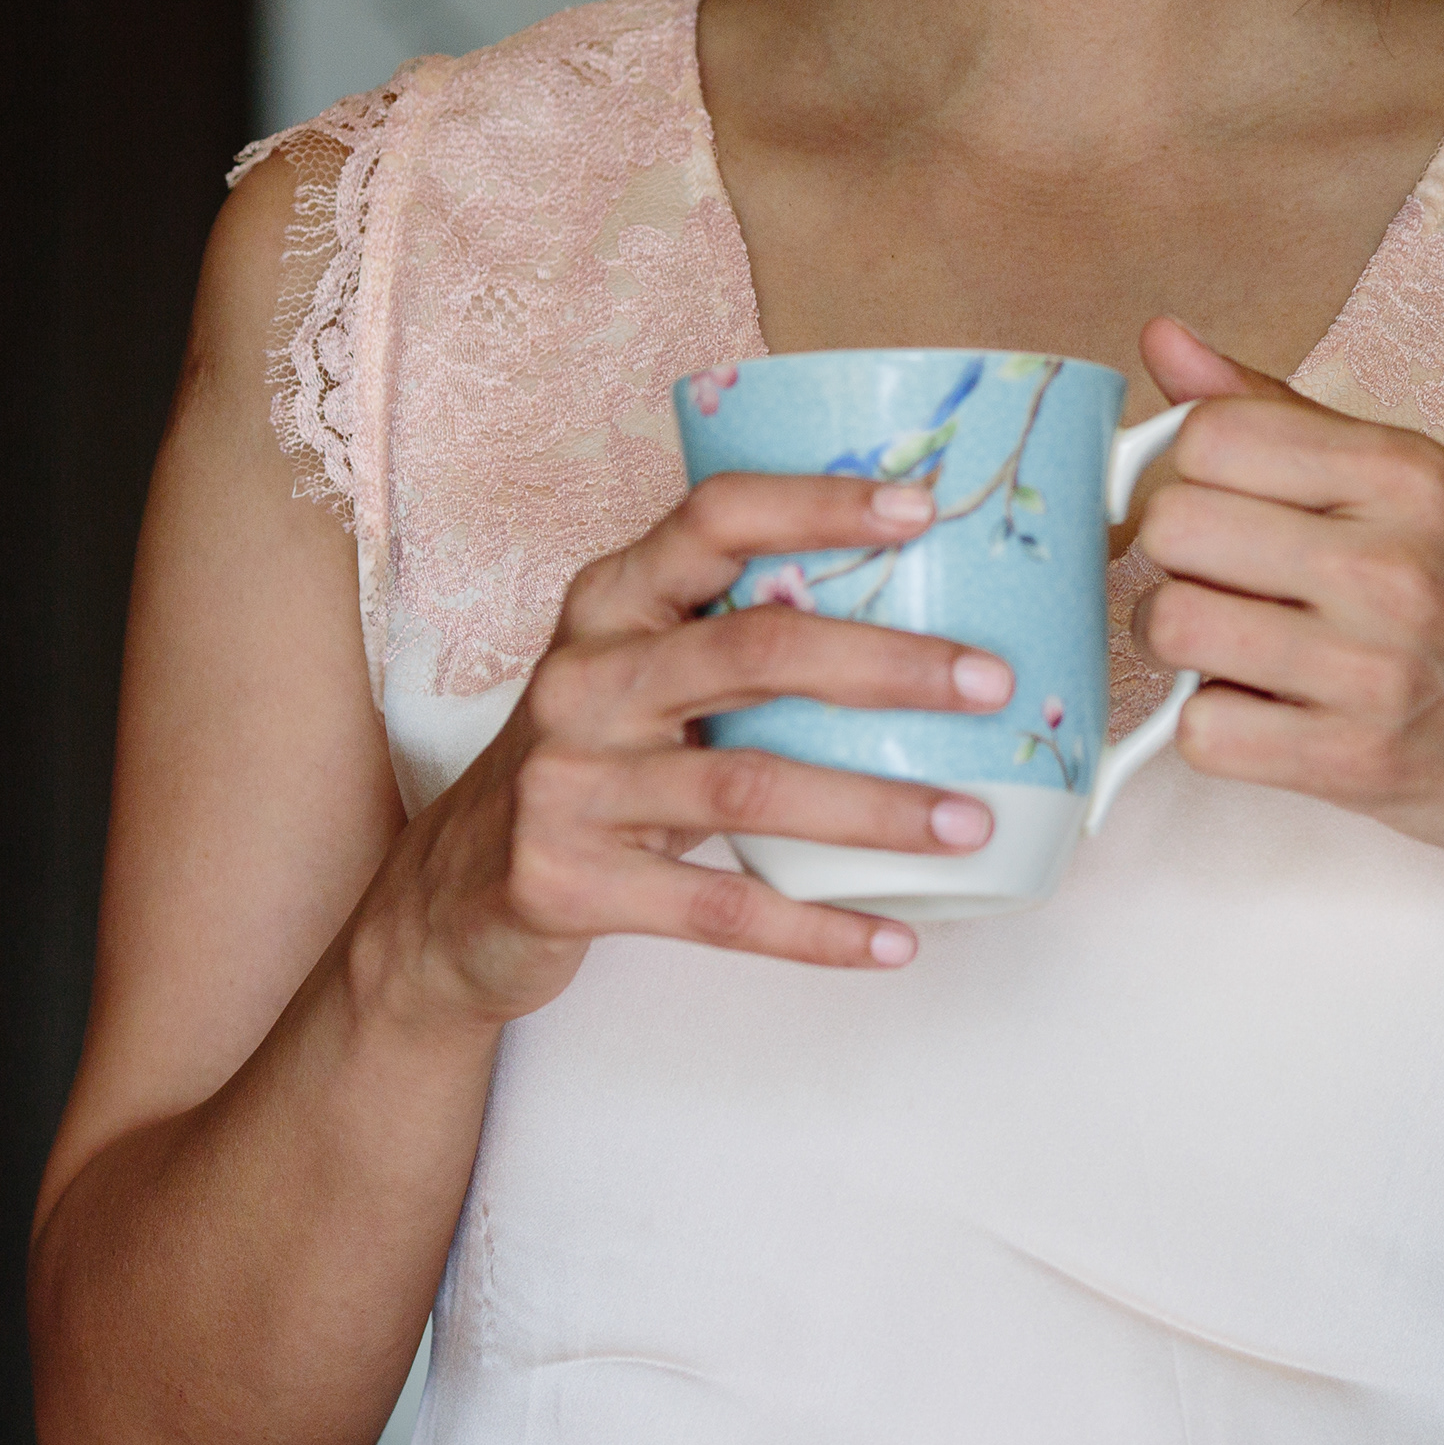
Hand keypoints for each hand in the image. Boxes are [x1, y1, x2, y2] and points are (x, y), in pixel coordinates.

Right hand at [358, 473, 1016, 1026]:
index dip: (818, 505)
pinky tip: (893, 939)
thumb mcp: (640, 680)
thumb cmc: (592, 767)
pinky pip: (716, 907)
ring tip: (972, 822)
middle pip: (755, 648)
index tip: (922, 508)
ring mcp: (567, 780)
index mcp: (613, 602)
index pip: (714, 517)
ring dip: (874, 809)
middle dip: (889, 665)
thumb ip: (742, 642)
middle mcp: (585, 676)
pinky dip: (815, 929)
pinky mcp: (564, 881)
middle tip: (993, 683)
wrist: (450, 899)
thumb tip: (933, 626)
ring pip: (748, 784)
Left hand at [1124, 317, 1443, 873]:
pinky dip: (1215, 729)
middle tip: (1228, 582)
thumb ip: (1280, 416)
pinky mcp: (1355, 760)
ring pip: (1170, 624)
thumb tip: (1163, 340)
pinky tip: (1267, 715)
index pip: (1211, 435)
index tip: (1219, 506)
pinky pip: (1201, 731)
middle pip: (1173, 525)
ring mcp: (1374, 666)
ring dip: (1183, 645)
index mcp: (1406, 472)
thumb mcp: (1414, 488)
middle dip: (1177, 558)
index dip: (1189, 473)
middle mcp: (1392, 560)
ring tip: (1240, 649)